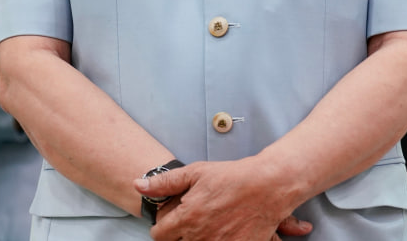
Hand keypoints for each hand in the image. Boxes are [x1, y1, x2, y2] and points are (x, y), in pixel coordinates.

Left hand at [137, 159, 311, 240]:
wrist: (268, 186)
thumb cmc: (232, 177)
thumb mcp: (196, 172)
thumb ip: (164, 182)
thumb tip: (138, 185)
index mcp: (187, 218)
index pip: (159, 236)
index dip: (162, 228)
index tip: (170, 223)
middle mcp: (200, 237)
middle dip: (179, 236)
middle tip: (190, 224)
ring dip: (197, 240)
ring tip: (206, 228)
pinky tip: (221, 233)